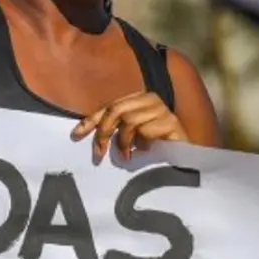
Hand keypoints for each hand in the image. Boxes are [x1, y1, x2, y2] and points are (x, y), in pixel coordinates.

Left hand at [72, 92, 186, 162]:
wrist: (183, 160)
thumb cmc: (152, 148)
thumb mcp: (128, 136)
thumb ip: (113, 129)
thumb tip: (81, 131)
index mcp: (138, 99)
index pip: (109, 107)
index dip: (91, 120)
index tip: (75, 135)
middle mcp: (150, 99)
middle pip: (117, 110)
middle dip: (104, 132)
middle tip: (100, 153)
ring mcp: (162, 109)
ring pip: (130, 121)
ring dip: (124, 142)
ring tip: (127, 156)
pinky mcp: (172, 122)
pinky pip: (146, 130)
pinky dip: (142, 143)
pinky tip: (147, 150)